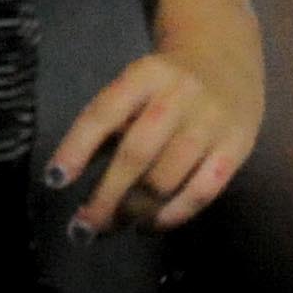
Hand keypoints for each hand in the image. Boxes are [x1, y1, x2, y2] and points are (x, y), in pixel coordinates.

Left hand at [47, 36, 263, 236]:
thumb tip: (73, 179)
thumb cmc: (166, 84)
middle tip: (83, 229)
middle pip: (136, 155)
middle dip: (106, 196)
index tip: (55, 182)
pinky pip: (203, 191)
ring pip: (167, 179)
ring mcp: (212, 124)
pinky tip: (152, 224)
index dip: (76, 149)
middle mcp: (179, 97)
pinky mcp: (237, 148)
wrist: (229, 63)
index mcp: (145, 75)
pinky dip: (174, 214)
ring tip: (115, 227)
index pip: (103, 114)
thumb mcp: (135, 88)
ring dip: (136, 211)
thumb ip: (110, 126)